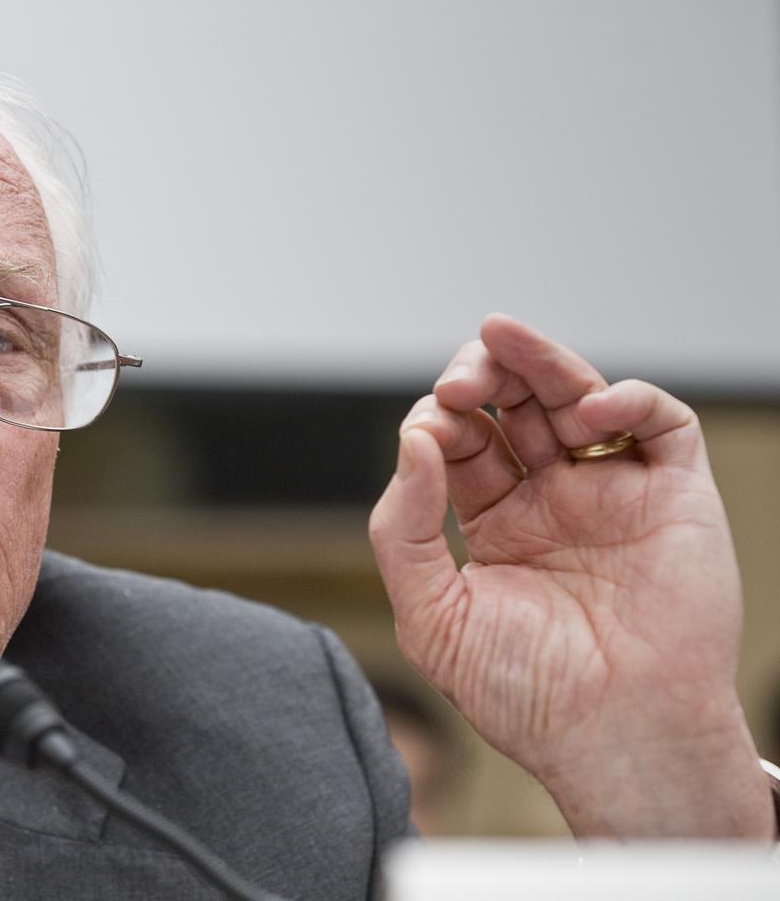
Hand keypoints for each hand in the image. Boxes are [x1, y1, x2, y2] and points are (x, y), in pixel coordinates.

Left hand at [369, 314, 772, 837]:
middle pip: (514, 407)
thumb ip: (403, 530)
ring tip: (501, 336)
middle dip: (481, 376)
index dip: (438, 423)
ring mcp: (612, 493)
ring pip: (576, 397)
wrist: (615, 740)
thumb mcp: (432, 616)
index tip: (423, 431)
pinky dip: (627, 399)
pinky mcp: (672, 496)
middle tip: (458, 378)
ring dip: (538, 360)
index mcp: (495, 523)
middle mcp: (552, 500)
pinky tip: (588, 412)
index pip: (461, 443)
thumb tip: (411, 441)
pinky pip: (659, 423)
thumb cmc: (523, 693)